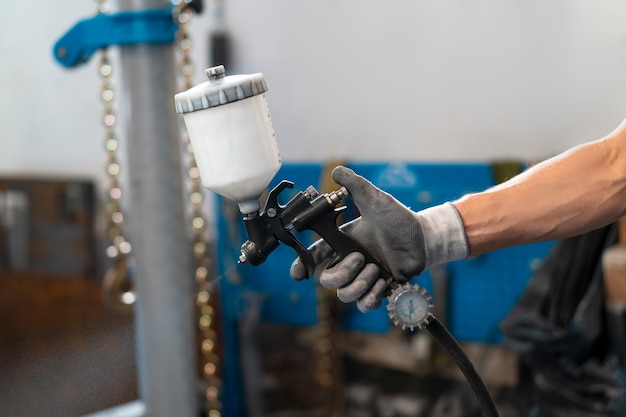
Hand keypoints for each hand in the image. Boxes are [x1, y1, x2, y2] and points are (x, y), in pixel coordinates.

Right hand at [290, 166, 468, 312]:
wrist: (423, 237)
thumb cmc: (398, 218)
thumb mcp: (375, 200)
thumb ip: (355, 186)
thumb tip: (336, 171)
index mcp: (343, 243)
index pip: (314, 256)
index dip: (302, 266)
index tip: (299, 273)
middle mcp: (350, 262)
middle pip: (327, 280)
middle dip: (341, 274)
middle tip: (361, 259)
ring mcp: (364, 277)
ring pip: (345, 295)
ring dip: (359, 285)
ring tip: (376, 271)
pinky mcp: (379, 289)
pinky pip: (365, 304)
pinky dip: (372, 296)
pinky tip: (384, 282)